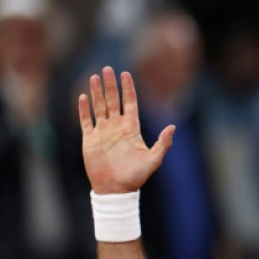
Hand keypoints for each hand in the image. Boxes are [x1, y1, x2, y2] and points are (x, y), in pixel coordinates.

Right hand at [80, 66, 174, 193]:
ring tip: (95, 76)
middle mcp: (117, 127)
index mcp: (132, 129)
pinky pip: (86, 121)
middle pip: (113, 101)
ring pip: (99, 107)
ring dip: (97, 92)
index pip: (130, 103)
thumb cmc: (136, 177)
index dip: (128, 89)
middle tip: (108, 68)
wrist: (116, 190)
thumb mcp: (153, 160)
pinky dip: (84, 109)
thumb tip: (173, 127)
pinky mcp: (90, 140)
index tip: (126, 73)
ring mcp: (103, 132)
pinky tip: (84, 96)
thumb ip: (163, 143)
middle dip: (111, 85)